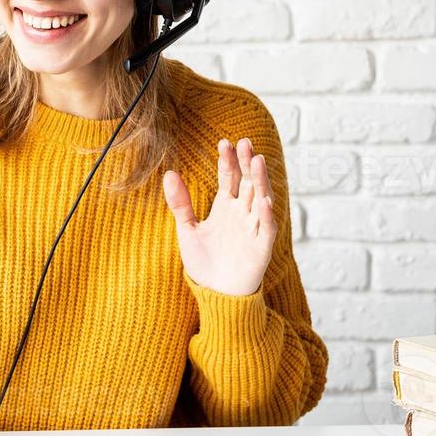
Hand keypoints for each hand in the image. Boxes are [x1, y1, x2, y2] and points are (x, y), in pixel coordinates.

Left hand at [162, 137, 276, 297]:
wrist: (215, 292)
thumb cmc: (204, 261)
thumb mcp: (187, 229)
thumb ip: (180, 203)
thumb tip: (169, 173)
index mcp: (226, 207)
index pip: (230, 177)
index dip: (227, 160)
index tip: (223, 142)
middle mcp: (242, 213)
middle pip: (248, 182)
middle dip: (247, 163)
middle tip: (245, 142)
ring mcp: (253, 229)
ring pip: (261, 199)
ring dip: (261, 181)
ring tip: (258, 161)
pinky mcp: (261, 248)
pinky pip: (266, 229)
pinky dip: (267, 216)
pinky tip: (264, 201)